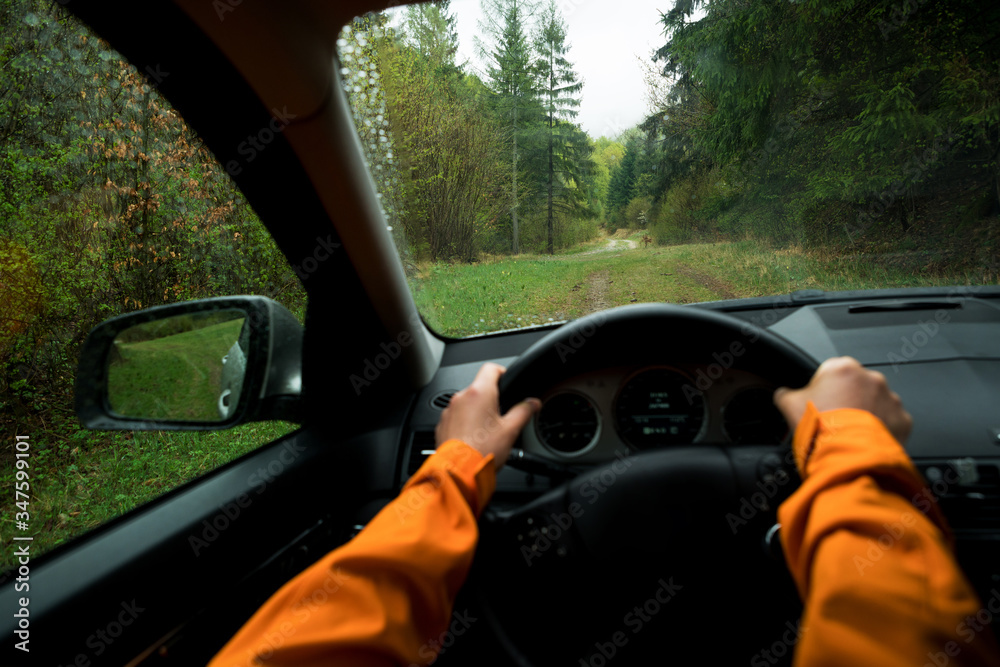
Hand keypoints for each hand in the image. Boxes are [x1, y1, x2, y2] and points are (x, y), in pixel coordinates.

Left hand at [435, 363, 540, 468]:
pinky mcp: (442, 424)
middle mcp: (461, 398)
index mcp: (479, 393)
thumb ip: (523, 412)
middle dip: (491, 399)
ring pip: (467, 403)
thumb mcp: (510, 431)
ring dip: (477, 411)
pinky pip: (456, 417)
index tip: (507, 381)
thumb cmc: (482, 451)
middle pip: (479, 388)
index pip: (491, 368)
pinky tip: (474, 438)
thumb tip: (532, 403)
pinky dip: (465, 423)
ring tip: (487, 431)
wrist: (458, 471)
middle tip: (501, 416)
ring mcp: (449, 411)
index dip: (501, 372)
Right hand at [773, 356, 911, 443]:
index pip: (829, 372)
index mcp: (842, 368)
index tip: (818, 405)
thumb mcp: (788, 405)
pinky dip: (880, 430)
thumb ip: (785, 394)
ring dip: (864, 414)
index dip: (821, 390)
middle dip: (845, 401)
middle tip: (832, 422)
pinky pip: (890, 422)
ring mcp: (889, 399)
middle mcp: (870, 378)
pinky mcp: (902, 419)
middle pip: (854, 387)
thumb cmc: (821, 428)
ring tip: (848, 434)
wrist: (847, 455)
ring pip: (874, 403)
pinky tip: (864, 440)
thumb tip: (783, 394)